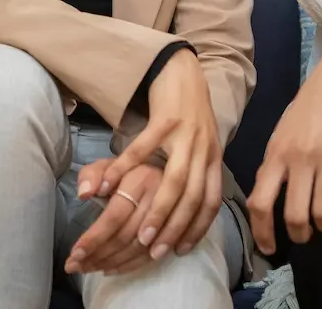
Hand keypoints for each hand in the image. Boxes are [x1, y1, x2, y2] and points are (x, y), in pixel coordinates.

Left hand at [65, 159, 162, 275]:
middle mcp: (159, 198)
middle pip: (127, 236)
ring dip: (112, 263)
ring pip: (139, 249)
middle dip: (99, 255)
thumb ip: (90, 175)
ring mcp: (171, 217)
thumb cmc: (126, 173)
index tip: (75, 254)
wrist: (161, 172)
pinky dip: (129, 266)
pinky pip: (152, 255)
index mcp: (141, 179)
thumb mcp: (106, 166)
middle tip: (76, 266)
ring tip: (88, 268)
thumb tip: (84, 194)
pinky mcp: (177, 231)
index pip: (115, 216)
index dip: (95, 238)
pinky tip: (110, 269)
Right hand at [96, 49, 221, 261]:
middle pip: (194, 197)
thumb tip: (183, 204)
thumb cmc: (188, 110)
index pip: (212, 201)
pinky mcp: (165, 119)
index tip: (180, 250)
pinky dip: (126, 170)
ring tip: (140, 235)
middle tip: (156, 252)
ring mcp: (186, 134)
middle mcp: (204, 149)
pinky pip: (143, 150)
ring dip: (158, 210)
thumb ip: (196, 168)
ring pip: (175, 181)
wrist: (183, 69)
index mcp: (213, 157)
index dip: (198, 228)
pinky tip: (108, 188)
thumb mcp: (201, 142)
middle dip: (176, 229)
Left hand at [247, 36, 321, 255]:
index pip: (260, 201)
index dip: (263, 232)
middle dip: (298, 235)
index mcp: (277, 151)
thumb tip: (264, 198)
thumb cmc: (312, 103)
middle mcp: (301, 157)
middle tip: (302, 236)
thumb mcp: (283, 129)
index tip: (270, 247)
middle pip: (295, 215)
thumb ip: (274, 162)